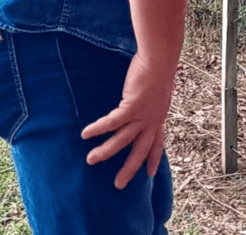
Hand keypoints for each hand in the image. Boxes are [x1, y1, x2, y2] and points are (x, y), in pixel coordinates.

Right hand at [81, 53, 173, 188]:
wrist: (160, 60)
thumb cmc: (158, 70)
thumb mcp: (157, 91)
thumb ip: (150, 101)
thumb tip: (141, 100)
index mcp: (159, 117)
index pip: (157, 143)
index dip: (153, 158)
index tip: (150, 173)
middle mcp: (152, 120)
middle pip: (140, 151)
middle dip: (130, 169)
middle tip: (119, 185)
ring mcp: (142, 115)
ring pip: (122, 140)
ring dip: (106, 151)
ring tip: (90, 160)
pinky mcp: (131, 106)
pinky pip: (112, 122)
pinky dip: (98, 128)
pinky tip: (85, 134)